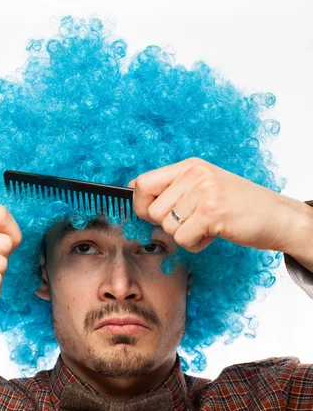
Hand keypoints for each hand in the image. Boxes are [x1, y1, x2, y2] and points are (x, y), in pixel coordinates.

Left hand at [128, 157, 304, 253]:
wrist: (276, 215)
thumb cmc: (238, 205)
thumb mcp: (204, 186)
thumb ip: (173, 189)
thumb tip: (135, 193)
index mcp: (189, 166)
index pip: (143, 183)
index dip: (141, 205)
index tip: (153, 215)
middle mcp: (195, 175)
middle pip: (153, 211)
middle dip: (169, 225)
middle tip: (194, 221)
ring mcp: (204, 192)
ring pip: (168, 228)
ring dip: (186, 235)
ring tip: (208, 226)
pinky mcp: (211, 213)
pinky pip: (183, 239)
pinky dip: (196, 244)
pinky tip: (213, 233)